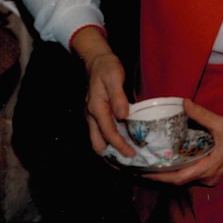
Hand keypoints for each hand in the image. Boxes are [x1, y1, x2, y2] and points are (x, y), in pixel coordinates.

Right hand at [72, 26, 131, 157]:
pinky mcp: (95, 115)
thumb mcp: (114, 78)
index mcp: (96, 108)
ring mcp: (92, 116)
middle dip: (111, 155)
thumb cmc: (107, 68)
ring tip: (126, 157)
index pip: (108, 133)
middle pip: (98, 143)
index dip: (120, 145)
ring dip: (110, 150)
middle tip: (129, 161)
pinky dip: (109, 141)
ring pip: (97, 140)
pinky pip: (101, 132)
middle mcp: (91, 116)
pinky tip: (122, 142)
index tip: (132, 154)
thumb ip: (119, 97)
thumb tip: (124, 116)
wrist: (96, 61)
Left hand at [144, 100, 222, 186]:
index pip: (179, 177)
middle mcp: (207, 177)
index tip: (144, 171)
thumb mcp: (221, 123)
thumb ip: (201, 115)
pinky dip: (178, 170)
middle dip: (158, 175)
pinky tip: (168, 162)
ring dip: (168, 173)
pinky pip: (190, 175)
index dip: (160, 175)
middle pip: (178, 180)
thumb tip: (183, 103)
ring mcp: (209, 178)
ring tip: (150, 164)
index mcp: (209, 167)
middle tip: (140, 167)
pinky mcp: (210, 175)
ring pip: (184, 179)